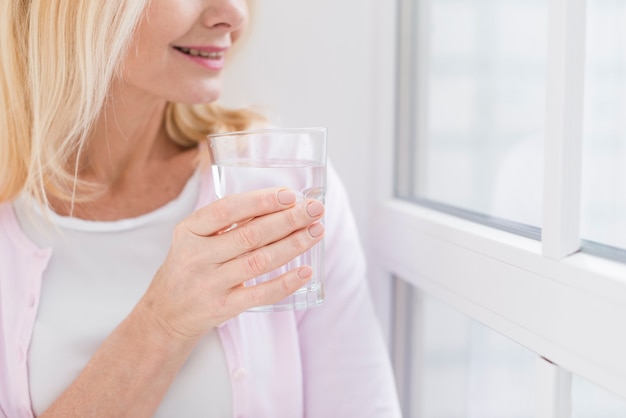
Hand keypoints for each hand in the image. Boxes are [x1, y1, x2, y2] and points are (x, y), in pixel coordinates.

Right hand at [137, 187, 324, 340]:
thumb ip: (228, 221)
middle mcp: (197, 256)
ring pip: (258, 261)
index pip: (228, 209)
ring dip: (292, 245)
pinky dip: (285, 283)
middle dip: (288, 219)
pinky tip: (305, 271)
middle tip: (315, 210)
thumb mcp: (195, 238)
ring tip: (316, 232)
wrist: (165, 313)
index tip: (290, 195)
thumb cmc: (190, 267)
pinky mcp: (222, 308)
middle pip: (250, 234)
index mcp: (190, 230)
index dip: (261, 201)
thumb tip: (279, 202)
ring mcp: (209, 284)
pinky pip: (259, 294)